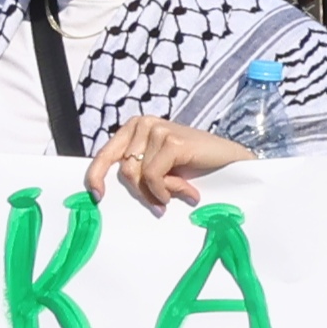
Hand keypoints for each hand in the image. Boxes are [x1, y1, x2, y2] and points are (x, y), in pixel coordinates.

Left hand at [92, 115, 252, 210]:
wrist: (230, 162)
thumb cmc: (193, 167)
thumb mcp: (158, 169)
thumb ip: (137, 173)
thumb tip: (104, 192)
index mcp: (133, 129)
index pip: (105, 154)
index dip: (96, 176)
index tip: (96, 197)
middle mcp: (142, 124)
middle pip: (124, 170)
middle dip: (141, 191)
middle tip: (161, 203)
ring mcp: (157, 129)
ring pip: (139, 174)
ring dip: (159, 191)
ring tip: (180, 191)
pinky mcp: (172, 140)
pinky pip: (154, 176)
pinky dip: (164, 189)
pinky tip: (186, 191)